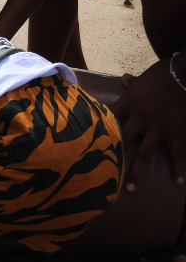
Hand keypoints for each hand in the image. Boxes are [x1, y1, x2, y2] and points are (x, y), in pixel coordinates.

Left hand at [110, 58, 185, 190]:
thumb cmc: (164, 73)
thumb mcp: (144, 78)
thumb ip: (132, 83)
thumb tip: (124, 79)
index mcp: (128, 103)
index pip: (108, 118)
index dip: (98, 130)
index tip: (85, 145)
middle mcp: (140, 118)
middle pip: (122, 140)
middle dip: (112, 157)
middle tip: (103, 175)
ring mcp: (158, 127)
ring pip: (145, 153)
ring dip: (138, 172)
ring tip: (131, 188)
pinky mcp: (177, 131)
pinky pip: (176, 152)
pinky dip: (178, 167)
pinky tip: (178, 181)